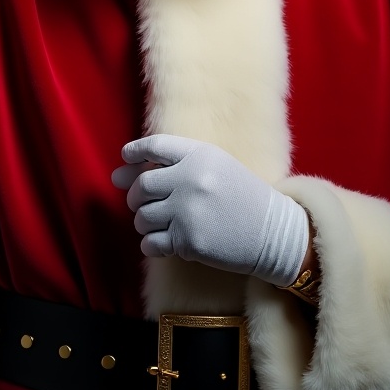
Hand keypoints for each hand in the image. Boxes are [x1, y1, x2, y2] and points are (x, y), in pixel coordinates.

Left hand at [112, 134, 308, 285]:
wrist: (273, 232)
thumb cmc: (241, 196)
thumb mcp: (214, 167)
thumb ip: (169, 165)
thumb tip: (116, 175)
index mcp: (200, 154)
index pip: (154, 145)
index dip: (134, 153)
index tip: (127, 162)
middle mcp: (191, 179)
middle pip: (141, 186)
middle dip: (136, 197)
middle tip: (146, 204)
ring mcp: (189, 211)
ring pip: (142, 217)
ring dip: (145, 222)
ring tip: (162, 224)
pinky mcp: (189, 241)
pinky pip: (150, 243)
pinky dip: (152, 245)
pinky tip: (165, 242)